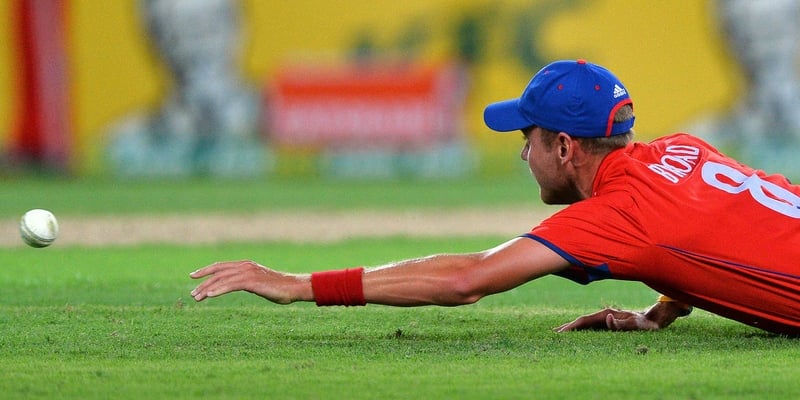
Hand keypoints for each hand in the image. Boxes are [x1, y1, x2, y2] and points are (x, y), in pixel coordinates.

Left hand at [190, 260, 310, 303]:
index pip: (221, 266)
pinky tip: (209, 296)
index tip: (193, 277)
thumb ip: (247, 282)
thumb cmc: (279, 287)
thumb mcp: (259, 282)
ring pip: (221, 279)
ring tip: (197, 298)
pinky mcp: (251, 282)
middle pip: (217, 272)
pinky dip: (218, 290)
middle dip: (203, 282)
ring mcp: (247, 273)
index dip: (206, 270)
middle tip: (192, 294)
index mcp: (246, 265)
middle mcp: (244, 266)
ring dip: (207, 289)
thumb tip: (238, 286)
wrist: (293, 287)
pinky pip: (230, 285)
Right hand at [554, 307, 660, 331]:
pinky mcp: (608, 322)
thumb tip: (606, 319)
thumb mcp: (636, 324)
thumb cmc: (646, 323)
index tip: (560, 332)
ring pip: (584, 323)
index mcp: (606, 314)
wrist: (654, 318)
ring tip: (560, 333)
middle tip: (552, 333)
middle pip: (581, 321)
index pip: (584, 321)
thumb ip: (621, 323)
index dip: (571, 327)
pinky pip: (590, 326)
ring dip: (572, 328)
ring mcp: (605, 318)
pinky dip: (580, 329)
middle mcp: (604, 315)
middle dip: (567, 327)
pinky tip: (576, 332)